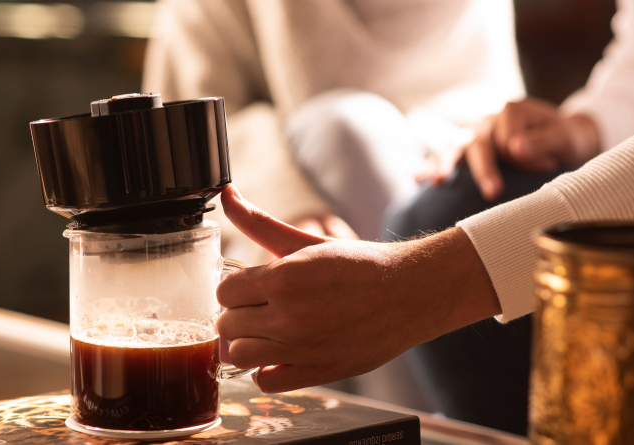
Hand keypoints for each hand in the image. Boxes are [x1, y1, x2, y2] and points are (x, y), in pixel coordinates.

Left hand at [217, 185, 500, 392]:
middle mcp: (288, 317)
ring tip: (267, 331)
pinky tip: (280, 353)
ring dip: (247, 342)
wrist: (409, 293)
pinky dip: (266, 370)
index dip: (235, 288)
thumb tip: (227, 197)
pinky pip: (266, 382)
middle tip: (259, 307)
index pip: (224, 292)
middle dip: (238, 313)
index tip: (250, 288)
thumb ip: (259, 222)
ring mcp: (301, 349)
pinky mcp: (317, 372)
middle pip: (226, 325)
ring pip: (238, 356)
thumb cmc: (360, 265)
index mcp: (282, 279)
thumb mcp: (305, 241)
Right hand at [444, 98, 599, 200]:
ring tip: (437, 181)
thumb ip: (544, 140)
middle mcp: (488, 120)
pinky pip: (446, 156)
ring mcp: (474, 133)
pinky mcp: (468, 148)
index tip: (548, 166)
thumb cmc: (567, 138)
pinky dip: (432, 166)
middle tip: (492, 192)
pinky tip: (418, 179)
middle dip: (483, 169)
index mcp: (511, 110)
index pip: (510, 141)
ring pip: (455, 147)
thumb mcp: (566, 137)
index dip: (528, 158)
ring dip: (445, 165)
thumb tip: (515, 147)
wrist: (562, 138)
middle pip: (478, 144)